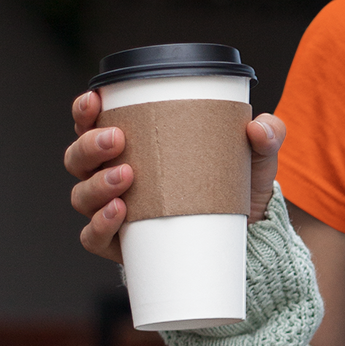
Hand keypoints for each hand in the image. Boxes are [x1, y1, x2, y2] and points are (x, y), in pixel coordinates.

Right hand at [65, 90, 285, 261]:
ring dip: (95, 184)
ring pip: (80, 196)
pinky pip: (94, 238)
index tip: (94, 99)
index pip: (92, 124)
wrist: (246, 239)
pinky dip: (99, 226)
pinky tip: (117, 213)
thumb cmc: (236, 188)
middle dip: (89, 145)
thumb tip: (259, 127)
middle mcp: (112, 177)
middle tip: (118, 139)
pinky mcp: (122, 246)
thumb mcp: (255, 159)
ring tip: (125, 177)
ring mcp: (113, 212)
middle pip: (78, 158)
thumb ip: (266, 136)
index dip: (84, 111)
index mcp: (132, 147)